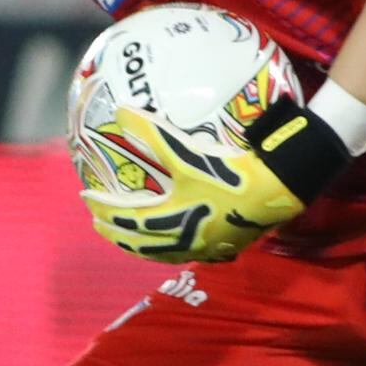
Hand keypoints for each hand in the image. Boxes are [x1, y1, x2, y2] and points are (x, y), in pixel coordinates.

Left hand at [73, 95, 350, 264]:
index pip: (126, 219)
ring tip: (132, 235)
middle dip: (117, 233)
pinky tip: (178, 236)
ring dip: (142, 244)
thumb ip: (151, 133)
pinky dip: (172, 246)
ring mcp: (206, 249)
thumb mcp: (186, 151)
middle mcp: (184, 242)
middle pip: (140, 244)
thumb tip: (120, 112)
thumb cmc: (231, 171)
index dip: (104, 209)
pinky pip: (190, 252)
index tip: (86, 196)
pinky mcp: (227, 248)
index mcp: (170, 221)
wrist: (279, 189)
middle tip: (99, 223)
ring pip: (164, 253)